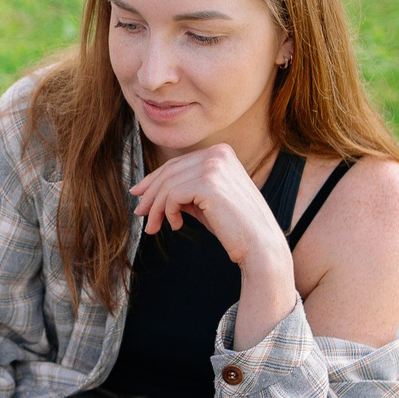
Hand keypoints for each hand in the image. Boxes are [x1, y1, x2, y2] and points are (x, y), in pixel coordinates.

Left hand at [131, 144, 289, 268]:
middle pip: (169, 172)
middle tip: (140, 213)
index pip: (177, 163)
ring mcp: (214, 167)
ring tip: (154, 227)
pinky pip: (173, 196)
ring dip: (156, 209)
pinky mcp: (209, 184)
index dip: (154, 179)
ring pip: (168, 185)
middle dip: (151, 195)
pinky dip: (168, 212)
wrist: (259, 244)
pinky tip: (175, 225)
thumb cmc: (235, 226)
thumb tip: (151, 191)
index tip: (139, 193)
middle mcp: (218, 154)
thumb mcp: (206, 201)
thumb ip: (186, 190)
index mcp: (221, 153)